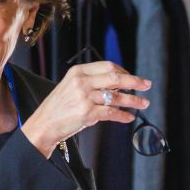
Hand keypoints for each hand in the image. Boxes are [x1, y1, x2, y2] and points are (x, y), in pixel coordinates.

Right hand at [20, 61, 149, 156]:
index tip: (132, 77)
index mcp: (77, 72)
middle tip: (146, 85)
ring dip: (133, 101)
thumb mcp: (70, 87)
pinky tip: (129, 118)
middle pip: (115, 78)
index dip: (123, 71)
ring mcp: (84, 98)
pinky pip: (111, 113)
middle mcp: (81, 82)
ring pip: (116, 97)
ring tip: (143, 103)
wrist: (43, 124)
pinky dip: (123, 116)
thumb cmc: (57, 107)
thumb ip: (90, 82)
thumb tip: (117, 85)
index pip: (107, 66)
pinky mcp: (87, 113)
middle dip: (134, 82)